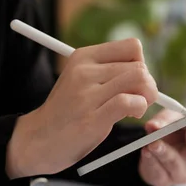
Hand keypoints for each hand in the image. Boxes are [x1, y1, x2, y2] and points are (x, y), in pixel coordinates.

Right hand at [6, 38, 157, 178]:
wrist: (38, 139)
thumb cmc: (67, 111)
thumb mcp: (81, 80)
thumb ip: (109, 71)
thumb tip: (146, 73)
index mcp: (84, 57)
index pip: (132, 46)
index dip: (141, 64)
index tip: (133, 82)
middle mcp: (84, 71)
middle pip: (139, 65)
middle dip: (148, 84)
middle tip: (138, 99)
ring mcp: (87, 94)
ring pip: (139, 79)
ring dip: (147, 95)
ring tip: (136, 108)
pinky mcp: (92, 118)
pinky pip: (129, 102)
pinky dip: (140, 108)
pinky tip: (132, 115)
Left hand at [138, 95, 185, 185]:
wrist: (153, 162)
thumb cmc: (169, 137)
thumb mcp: (170, 121)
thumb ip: (165, 120)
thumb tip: (154, 126)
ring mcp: (184, 171)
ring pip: (174, 160)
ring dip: (164, 150)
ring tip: (153, 143)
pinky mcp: (166, 180)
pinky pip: (158, 170)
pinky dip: (150, 160)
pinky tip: (146, 152)